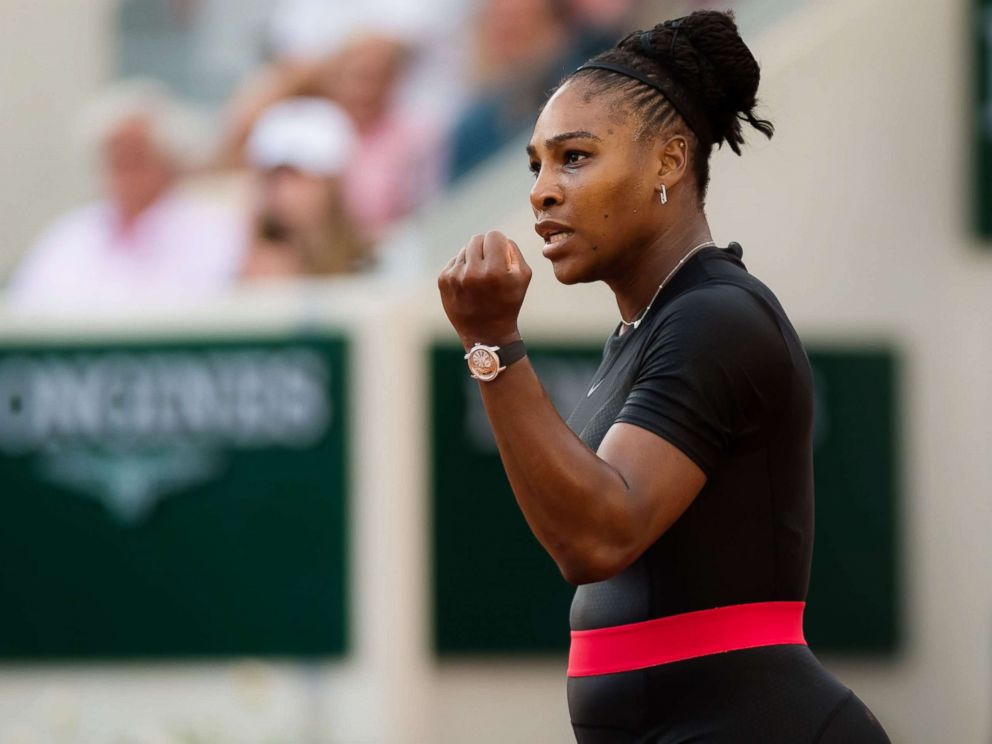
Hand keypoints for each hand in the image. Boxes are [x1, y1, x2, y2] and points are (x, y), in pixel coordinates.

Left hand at [438, 230, 531, 348]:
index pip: (494, 235)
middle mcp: (473, 272)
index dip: (499, 243)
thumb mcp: (522, 277)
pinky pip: (454, 261)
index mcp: (495, 270)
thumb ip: (513, 251)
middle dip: (485, 248)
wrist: (486, 333)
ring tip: (479, 278)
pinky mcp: (443, 280)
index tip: (500, 255)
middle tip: (490, 266)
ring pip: (464, 249)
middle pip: (477, 239)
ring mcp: (455, 276)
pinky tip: (468, 284)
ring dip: (473, 258)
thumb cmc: (508, 303)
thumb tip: (499, 237)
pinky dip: (462, 268)